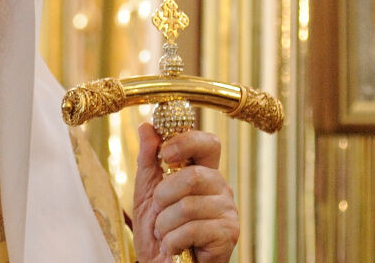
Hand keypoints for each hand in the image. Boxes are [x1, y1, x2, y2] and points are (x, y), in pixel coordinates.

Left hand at [132, 123, 238, 262]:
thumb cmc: (159, 231)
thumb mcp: (146, 192)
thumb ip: (148, 159)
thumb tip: (147, 126)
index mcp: (204, 172)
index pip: (208, 143)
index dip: (186, 141)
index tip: (164, 154)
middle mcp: (221, 188)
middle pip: (193, 176)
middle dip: (164, 196)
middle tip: (160, 210)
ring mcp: (227, 211)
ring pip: (188, 206)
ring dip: (165, 224)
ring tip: (167, 234)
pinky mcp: (228, 234)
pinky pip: (192, 229)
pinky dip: (173, 241)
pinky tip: (175, 247)